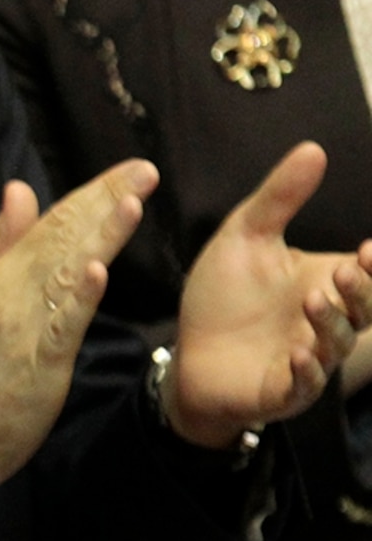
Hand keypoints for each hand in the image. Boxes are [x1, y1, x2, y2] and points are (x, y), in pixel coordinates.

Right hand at [0, 160, 151, 493]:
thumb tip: (18, 191)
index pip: (48, 224)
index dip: (90, 195)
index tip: (129, 170)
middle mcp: (7, 292)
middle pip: (59, 239)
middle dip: (103, 202)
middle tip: (145, 170)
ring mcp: (21, 325)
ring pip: (62, 272)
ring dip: (97, 237)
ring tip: (130, 203)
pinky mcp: (37, 361)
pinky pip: (59, 325)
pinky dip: (78, 296)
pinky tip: (97, 270)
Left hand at [164, 142, 371, 447]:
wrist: (187, 352)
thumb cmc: (222, 297)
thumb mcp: (245, 238)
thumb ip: (278, 198)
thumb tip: (313, 149)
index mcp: (326, 285)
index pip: (367, 274)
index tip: (368, 248)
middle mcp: (328, 323)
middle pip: (362, 310)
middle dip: (360, 291)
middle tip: (347, 270)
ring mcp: (310, 360)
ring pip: (335, 345)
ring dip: (330, 325)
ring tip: (314, 302)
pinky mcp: (282, 391)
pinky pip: (303, 384)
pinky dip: (306, 370)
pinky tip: (299, 354)